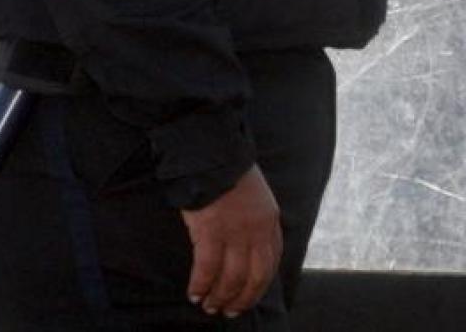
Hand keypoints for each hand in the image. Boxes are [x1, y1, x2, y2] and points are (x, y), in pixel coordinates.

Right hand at [182, 166, 281, 317]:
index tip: (249, 297)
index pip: (271, 263)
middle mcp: (256, 230)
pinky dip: (200, 285)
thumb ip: (257, 221)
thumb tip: (249, 248)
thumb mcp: (257, 195)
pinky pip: (207, 269)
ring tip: (209, 305)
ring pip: (231, 278)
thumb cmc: (230, 171)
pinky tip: (194, 292)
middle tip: (228, 312)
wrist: (214, 153)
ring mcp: (235, 232)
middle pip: (254, 277)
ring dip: (219, 297)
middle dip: (241, 299)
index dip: (259, 286)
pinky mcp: (211, 231)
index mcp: (270, 220)